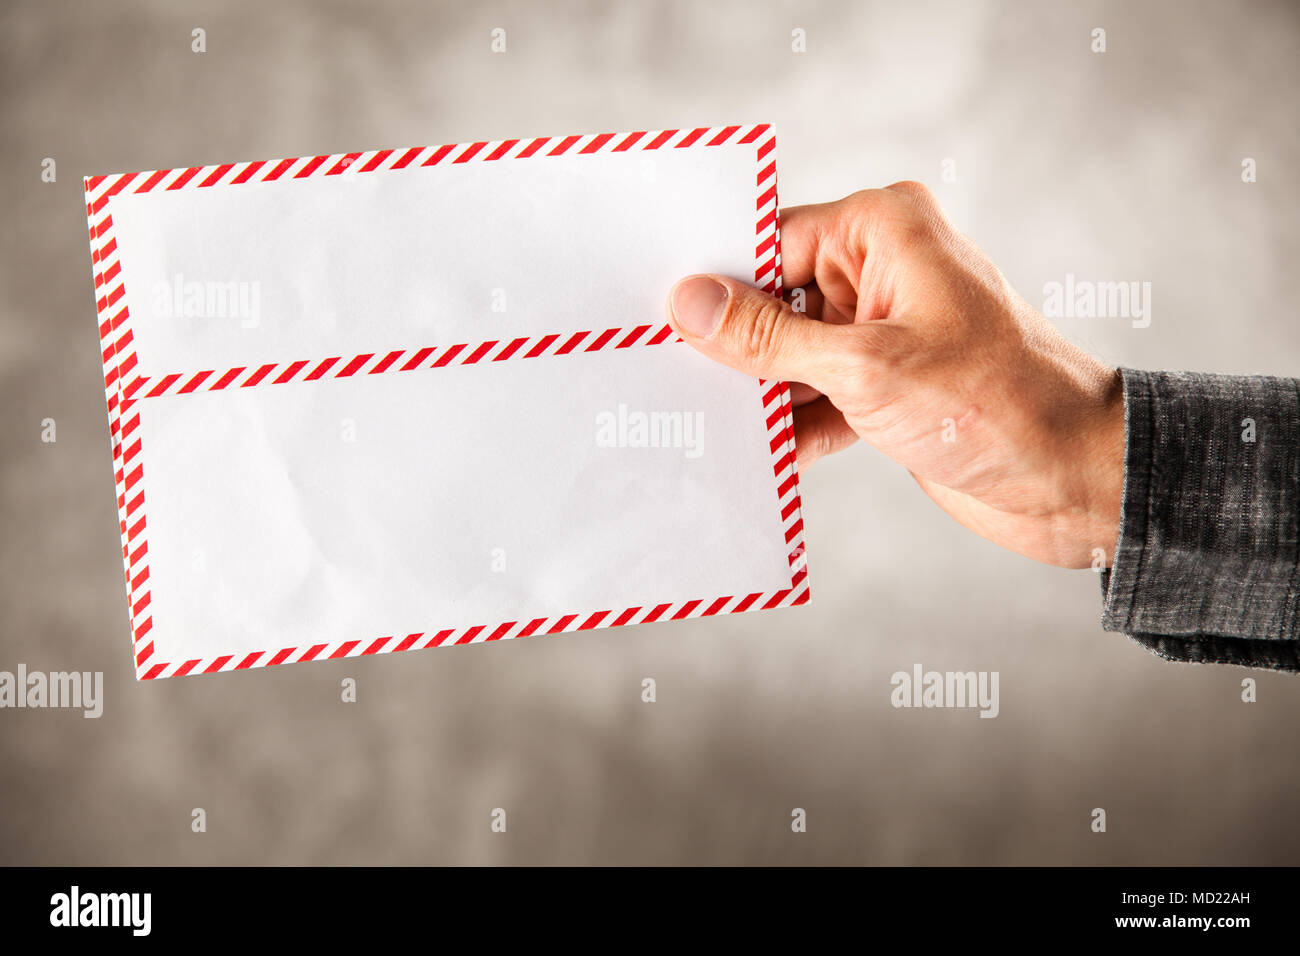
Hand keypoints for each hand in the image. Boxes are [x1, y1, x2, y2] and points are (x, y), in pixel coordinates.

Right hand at [665, 182, 1124, 568]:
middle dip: (733, 345)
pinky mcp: (887, 385)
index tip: (658, 319)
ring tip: (708, 425)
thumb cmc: (996, 403)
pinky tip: (763, 456)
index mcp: (883, 230)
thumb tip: (692, 303)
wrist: (1075, 480)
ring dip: (760, 393)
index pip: (770, 242)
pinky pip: (818, 394)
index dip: (717, 284)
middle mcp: (883, 270)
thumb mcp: (864, 367)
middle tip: (670, 379)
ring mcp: (885, 330)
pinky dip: (794, 425)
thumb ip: (770, 337)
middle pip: (774, 298)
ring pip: (791, 352)